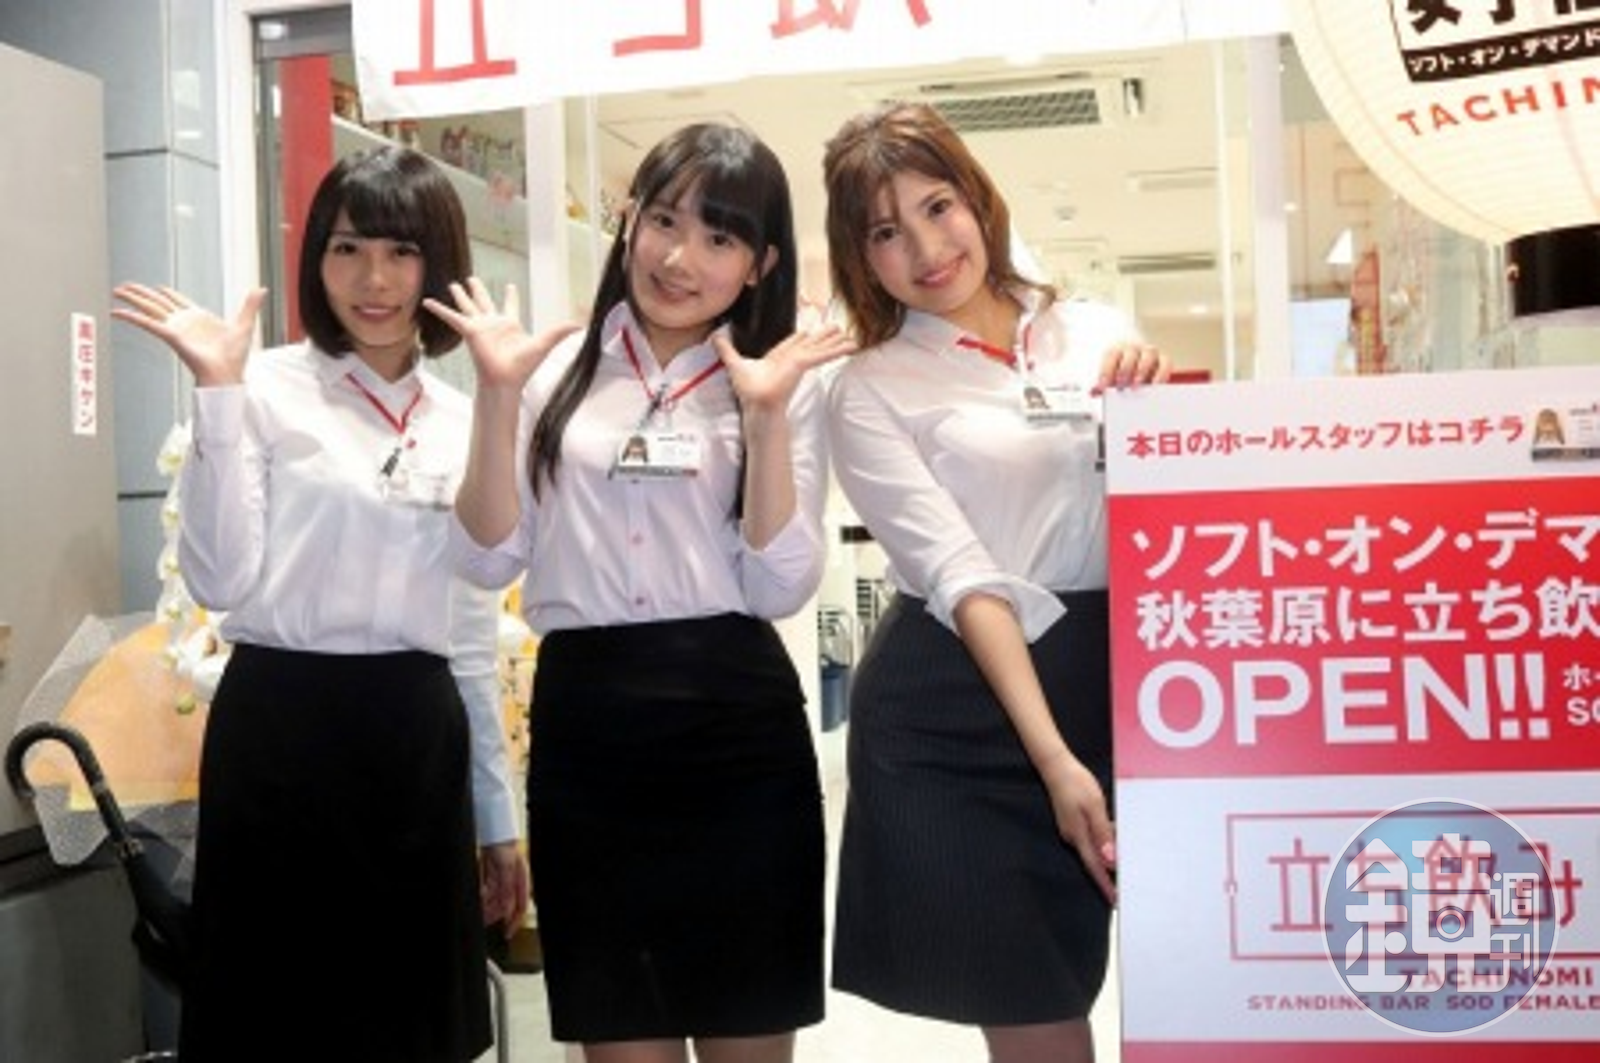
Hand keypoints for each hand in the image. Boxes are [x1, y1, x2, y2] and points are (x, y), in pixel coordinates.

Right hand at [111, 284, 265, 387]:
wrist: (227, 374)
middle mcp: (184, 322)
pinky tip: (119, 313)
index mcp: (198, 318)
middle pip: (158, 302)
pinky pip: (148, 324)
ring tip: (117, 292)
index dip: (167, 293)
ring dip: (132, 300)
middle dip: (141, 293)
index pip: (178, 301)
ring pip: (149, 309)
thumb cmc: (234, 358)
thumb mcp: (244, 324)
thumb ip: (250, 305)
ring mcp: (175, 329)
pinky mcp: (171, 336)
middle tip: (125, 287)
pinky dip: (133, 318)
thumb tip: (261, 288)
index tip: (157, 287)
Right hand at [423, 277, 579, 391]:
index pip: (510, 305)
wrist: (505, 380)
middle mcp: (493, 324)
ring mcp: (480, 327)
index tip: (510, 285)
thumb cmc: (522, 367)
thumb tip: (581, 324)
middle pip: (484, 301)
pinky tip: (427, 301)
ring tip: (454, 284)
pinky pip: (451, 317)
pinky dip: (439, 310)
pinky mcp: (469, 331)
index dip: (511, 295)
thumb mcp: (544, 343)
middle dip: (479, 290)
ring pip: (469, 306)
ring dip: (461, 295)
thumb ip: (560, 332)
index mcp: (510, 324)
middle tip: (471, 279)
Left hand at [478, 840, 529, 937]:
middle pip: (505, 907)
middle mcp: (513, 884)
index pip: (520, 908)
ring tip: (479, 911)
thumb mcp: (508, 871)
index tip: (506, 933)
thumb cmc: (505, 847)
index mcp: (522, 883)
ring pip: (495, 902)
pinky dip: (483, 899)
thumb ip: (508, 891)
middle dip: (494, 915)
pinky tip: (480, 899)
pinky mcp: (493, 878)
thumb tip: (508, 911)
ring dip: (486, 908)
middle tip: (484, 919)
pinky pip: (488, 894)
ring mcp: (502, 882)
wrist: (494, 834)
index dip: (514, 923)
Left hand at [713, 323, 855, 415]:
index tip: (809, 331)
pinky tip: (850, 346)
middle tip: (837, 328)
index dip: (801, 337)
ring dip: (835, 341)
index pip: (793, 345)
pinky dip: (837, 350)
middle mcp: (792, 360)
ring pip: (821, 348)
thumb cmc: (748, 390)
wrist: (757, 403)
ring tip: (850, 336)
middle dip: (824, 337)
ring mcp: (800, 362)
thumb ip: (726, 349)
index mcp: (778, 359)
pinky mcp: (804, 364)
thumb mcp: (735, 363)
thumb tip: (715, 336)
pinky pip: (823, 355)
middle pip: (811, 344)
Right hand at [1039, 752, 1117, 905]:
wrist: (1056, 766)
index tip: (1115, 900)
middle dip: (1110, 873)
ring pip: (1094, 848)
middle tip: (1128, 883)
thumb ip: (1102, 833)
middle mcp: (1074, 837)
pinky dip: (1104, 839)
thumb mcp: (1094, 806)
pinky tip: (1114, 831)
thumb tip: (1110, 860)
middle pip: (1094, 861)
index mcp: (1079, 835)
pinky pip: (1091, 837)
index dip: (1105, 884)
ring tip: (1128, 856)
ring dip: (1109, 853)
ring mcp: (1072, 830)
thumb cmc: (1076, 783)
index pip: (1095, 867)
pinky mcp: (1073, 822)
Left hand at [1092, 341, 1168, 394]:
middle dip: (1124, 371)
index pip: (1111, 356)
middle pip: (1130, 354)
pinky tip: (1155, 385)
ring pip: (1149, 354)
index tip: (1102, 386)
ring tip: (1135, 386)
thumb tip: (1092, 392)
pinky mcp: (1163, 360)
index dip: (1106, 371)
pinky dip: (1161, 374)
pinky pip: (1165, 363)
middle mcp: (1133, 348)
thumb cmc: (1119, 371)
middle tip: (1120, 386)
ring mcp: (1149, 352)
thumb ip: (1101, 384)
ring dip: (1141, 370)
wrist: (1135, 361)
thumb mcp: (1108, 376)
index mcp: (1117, 350)